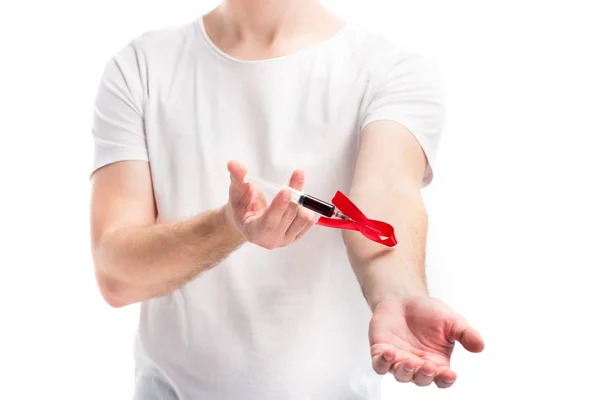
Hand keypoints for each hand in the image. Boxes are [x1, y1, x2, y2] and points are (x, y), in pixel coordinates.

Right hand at [223, 160, 314, 248]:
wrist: (247, 219)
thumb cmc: (241, 206)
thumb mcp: (236, 190)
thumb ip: (237, 178)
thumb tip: (234, 164)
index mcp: (253, 232)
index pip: (268, 222)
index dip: (278, 206)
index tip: (287, 190)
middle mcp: (270, 240)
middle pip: (288, 217)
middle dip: (295, 194)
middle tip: (297, 174)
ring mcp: (284, 240)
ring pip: (302, 219)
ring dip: (300, 201)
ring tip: (292, 191)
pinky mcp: (295, 237)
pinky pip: (308, 222)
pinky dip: (306, 208)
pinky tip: (296, 201)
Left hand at [369, 296, 483, 387]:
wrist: (403, 300)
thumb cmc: (428, 313)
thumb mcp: (451, 320)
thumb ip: (465, 333)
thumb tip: (480, 346)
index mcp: (437, 362)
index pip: (442, 379)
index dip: (445, 379)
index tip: (449, 373)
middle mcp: (417, 365)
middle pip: (421, 379)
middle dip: (424, 375)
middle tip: (427, 365)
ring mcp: (398, 360)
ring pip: (400, 374)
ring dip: (404, 370)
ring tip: (407, 360)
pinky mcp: (380, 352)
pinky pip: (379, 364)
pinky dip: (382, 362)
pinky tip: (388, 352)